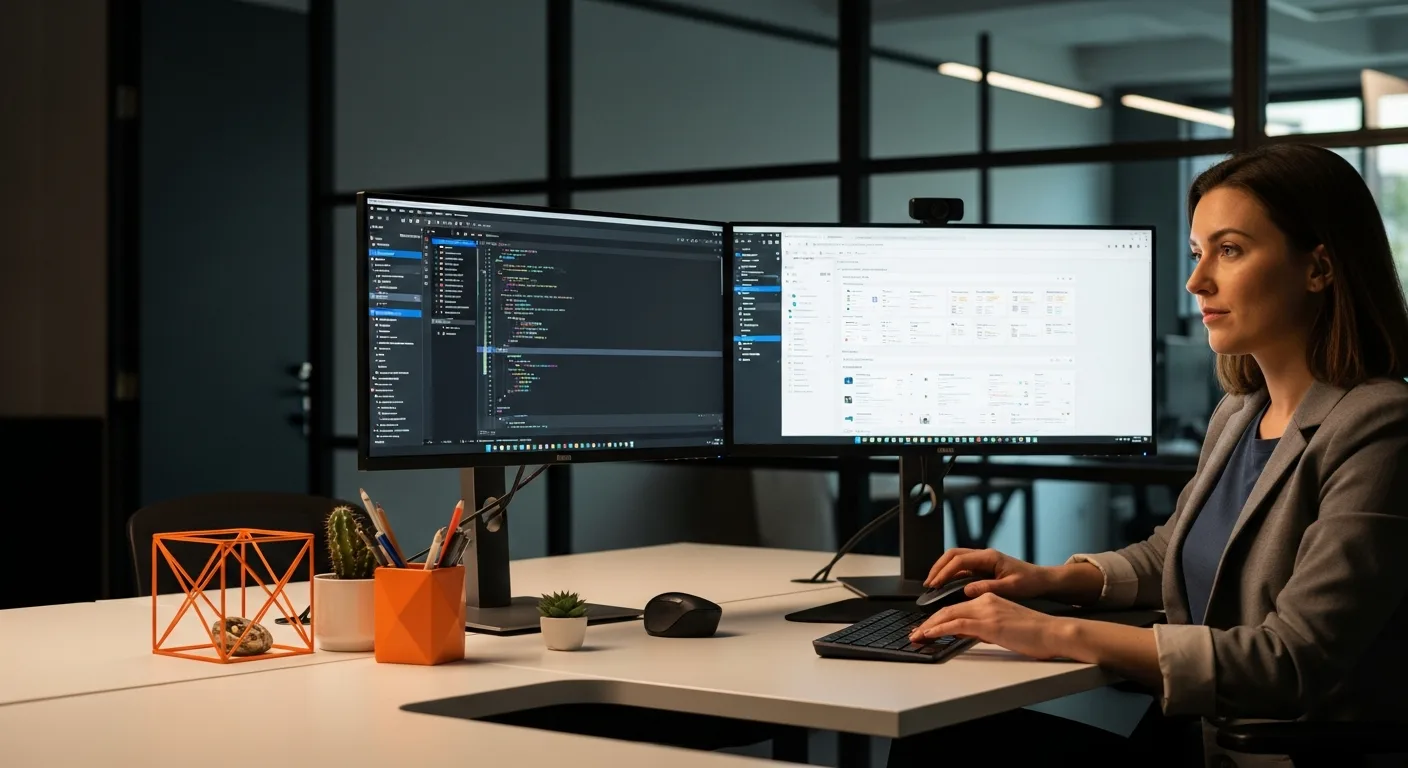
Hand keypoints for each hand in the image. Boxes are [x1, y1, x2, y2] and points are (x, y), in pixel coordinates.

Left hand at [909, 593, 1071, 659]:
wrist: (1054, 633)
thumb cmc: (1035, 634)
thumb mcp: (1004, 628)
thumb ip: (984, 628)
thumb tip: (967, 635)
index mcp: (989, 599)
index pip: (956, 607)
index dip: (937, 618)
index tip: (925, 628)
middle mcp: (985, 600)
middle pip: (948, 609)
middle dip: (927, 622)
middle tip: (915, 633)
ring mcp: (986, 610)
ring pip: (948, 615)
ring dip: (928, 626)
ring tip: (916, 636)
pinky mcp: (988, 623)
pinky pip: (956, 624)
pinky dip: (939, 629)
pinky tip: (930, 635)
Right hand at [924, 547, 1053, 600]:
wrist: (1042, 580)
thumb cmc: (1030, 582)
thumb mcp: (1011, 588)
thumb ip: (988, 588)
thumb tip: (967, 590)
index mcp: (990, 557)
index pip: (959, 559)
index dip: (944, 571)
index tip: (935, 583)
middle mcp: (984, 555)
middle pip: (953, 554)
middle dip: (938, 567)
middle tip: (929, 583)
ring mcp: (983, 559)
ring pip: (955, 558)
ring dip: (942, 568)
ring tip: (933, 583)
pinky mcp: (983, 566)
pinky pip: (962, 565)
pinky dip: (950, 572)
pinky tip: (946, 584)